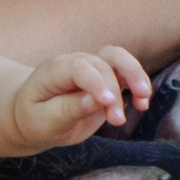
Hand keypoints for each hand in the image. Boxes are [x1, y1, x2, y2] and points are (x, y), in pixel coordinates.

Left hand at [11, 46, 150, 148]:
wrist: (35, 116)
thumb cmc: (36, 118)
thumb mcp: (43, 121)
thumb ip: (67, 110)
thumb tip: (94, 101)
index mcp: (54, 71)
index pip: (78, 67)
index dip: (95, 81)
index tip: (107, 102)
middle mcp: (75, 63)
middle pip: (102, 62)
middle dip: (114, 90)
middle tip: (118, 120)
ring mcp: (92, 68)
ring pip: (118, 58)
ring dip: (135, 76)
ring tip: (143, 100)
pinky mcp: (106, 78)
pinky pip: (126, 72)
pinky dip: (138, 85)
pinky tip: (142, 104)